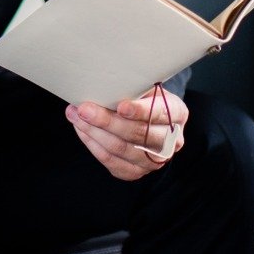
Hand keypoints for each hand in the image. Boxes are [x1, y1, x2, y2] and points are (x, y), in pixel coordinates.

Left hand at [64, 85, 188, 181]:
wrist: (146, 116)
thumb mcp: (145, 86)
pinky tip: (82, 131)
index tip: (120, 106)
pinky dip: (94, 146)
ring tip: (76, 116)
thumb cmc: (142, 97)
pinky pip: (113, 163)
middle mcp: (171, 141)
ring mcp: (155, 160)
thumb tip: (102, 82)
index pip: (159, 113)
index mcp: (177, 113)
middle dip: (106, 121)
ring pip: (122, 149)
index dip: (139, 111)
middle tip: (84, 109)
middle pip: (138, 134)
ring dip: (94, 133)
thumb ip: (131, 87)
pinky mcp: (137, 171)